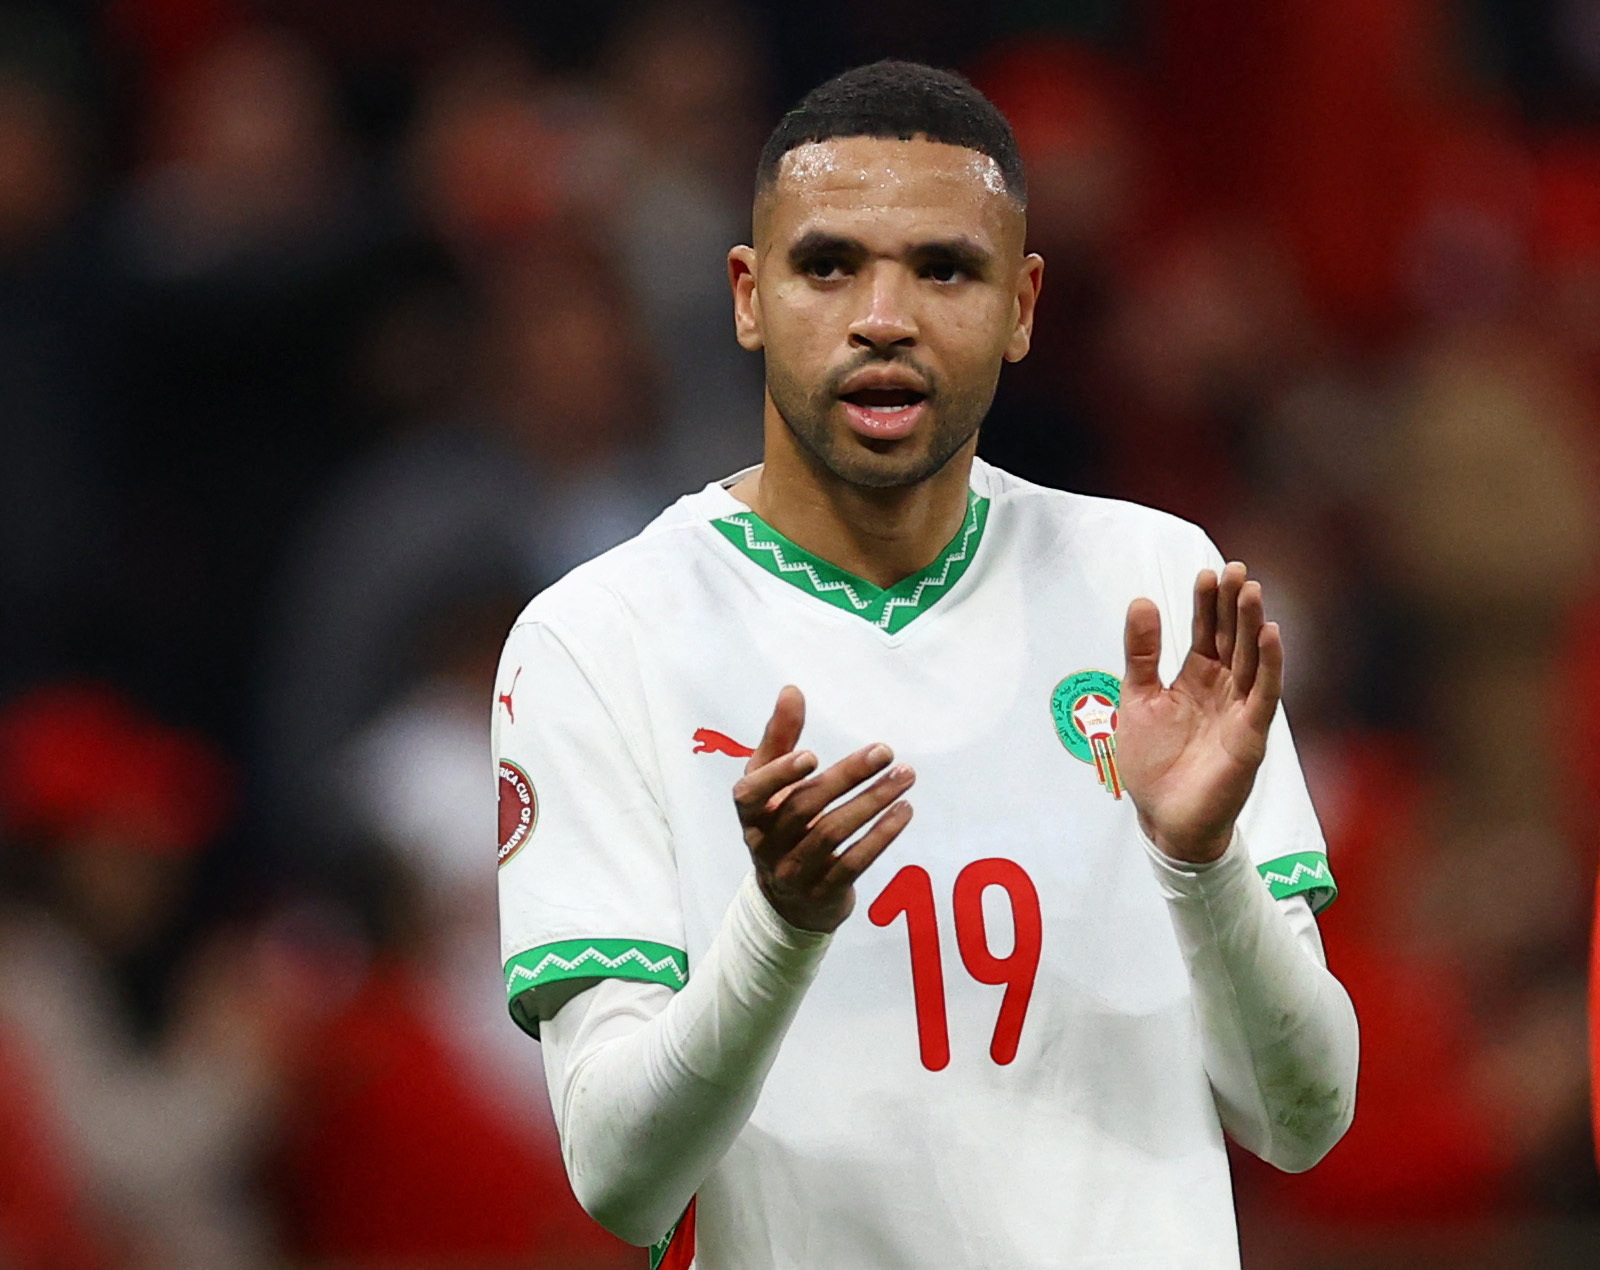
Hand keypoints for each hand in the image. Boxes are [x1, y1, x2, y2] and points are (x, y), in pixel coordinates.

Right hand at [732, 685, 914, 931]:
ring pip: (832, 833)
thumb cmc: (779, 823)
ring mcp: (794, 872)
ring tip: (905, 776)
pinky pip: (854, 862)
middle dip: (847, 777)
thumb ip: (780, 738)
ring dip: (872, 802)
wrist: (788, 900)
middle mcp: (766, 844)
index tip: (811, 755)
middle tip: (885, 751)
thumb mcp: (770, 783)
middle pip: (805, 808)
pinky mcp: (824, 891)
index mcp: (750, 814)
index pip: (751, 795)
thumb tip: (791, 690)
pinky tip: (904, 811)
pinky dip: (881, 836)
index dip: (778, 777)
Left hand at [1116, 562, 1281, 863]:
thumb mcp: (1137, 698)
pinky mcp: (1250, 734)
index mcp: (1195, 679)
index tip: (1207, 573)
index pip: (1204, 632)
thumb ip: (1140, 653)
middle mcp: (1222, 689)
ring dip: (1253, 625)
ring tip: (1253, 590)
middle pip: (1231, 638)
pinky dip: (1269, 664)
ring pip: (1250, 659)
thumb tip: (1142, 600)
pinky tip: (1271, 635)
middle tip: (1236, 569)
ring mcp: (1239, 710)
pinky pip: (1263, 694)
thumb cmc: (1152, 764)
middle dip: (1234, 605)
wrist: (1164, 818)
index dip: (1206, 604)